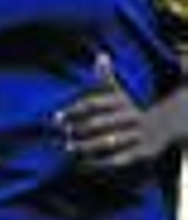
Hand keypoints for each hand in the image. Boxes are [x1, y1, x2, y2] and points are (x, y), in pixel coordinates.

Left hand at [55, 52, 161, 171]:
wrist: (164, 127)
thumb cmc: (128, 109)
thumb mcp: (119, 93)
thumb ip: (106, 77)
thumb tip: (101, 55)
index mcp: (122, 101)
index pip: (93, 104)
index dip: (73, 110)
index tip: (55, 118)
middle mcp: (132, 116)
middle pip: (100, 123)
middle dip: (78, 129)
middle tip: (60, 135)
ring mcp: (139, 135)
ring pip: (109, 141)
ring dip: (86, 146)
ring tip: (67, 149)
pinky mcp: (144, 152)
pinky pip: (120, 159)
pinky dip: (101, 163)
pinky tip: (83, 164)